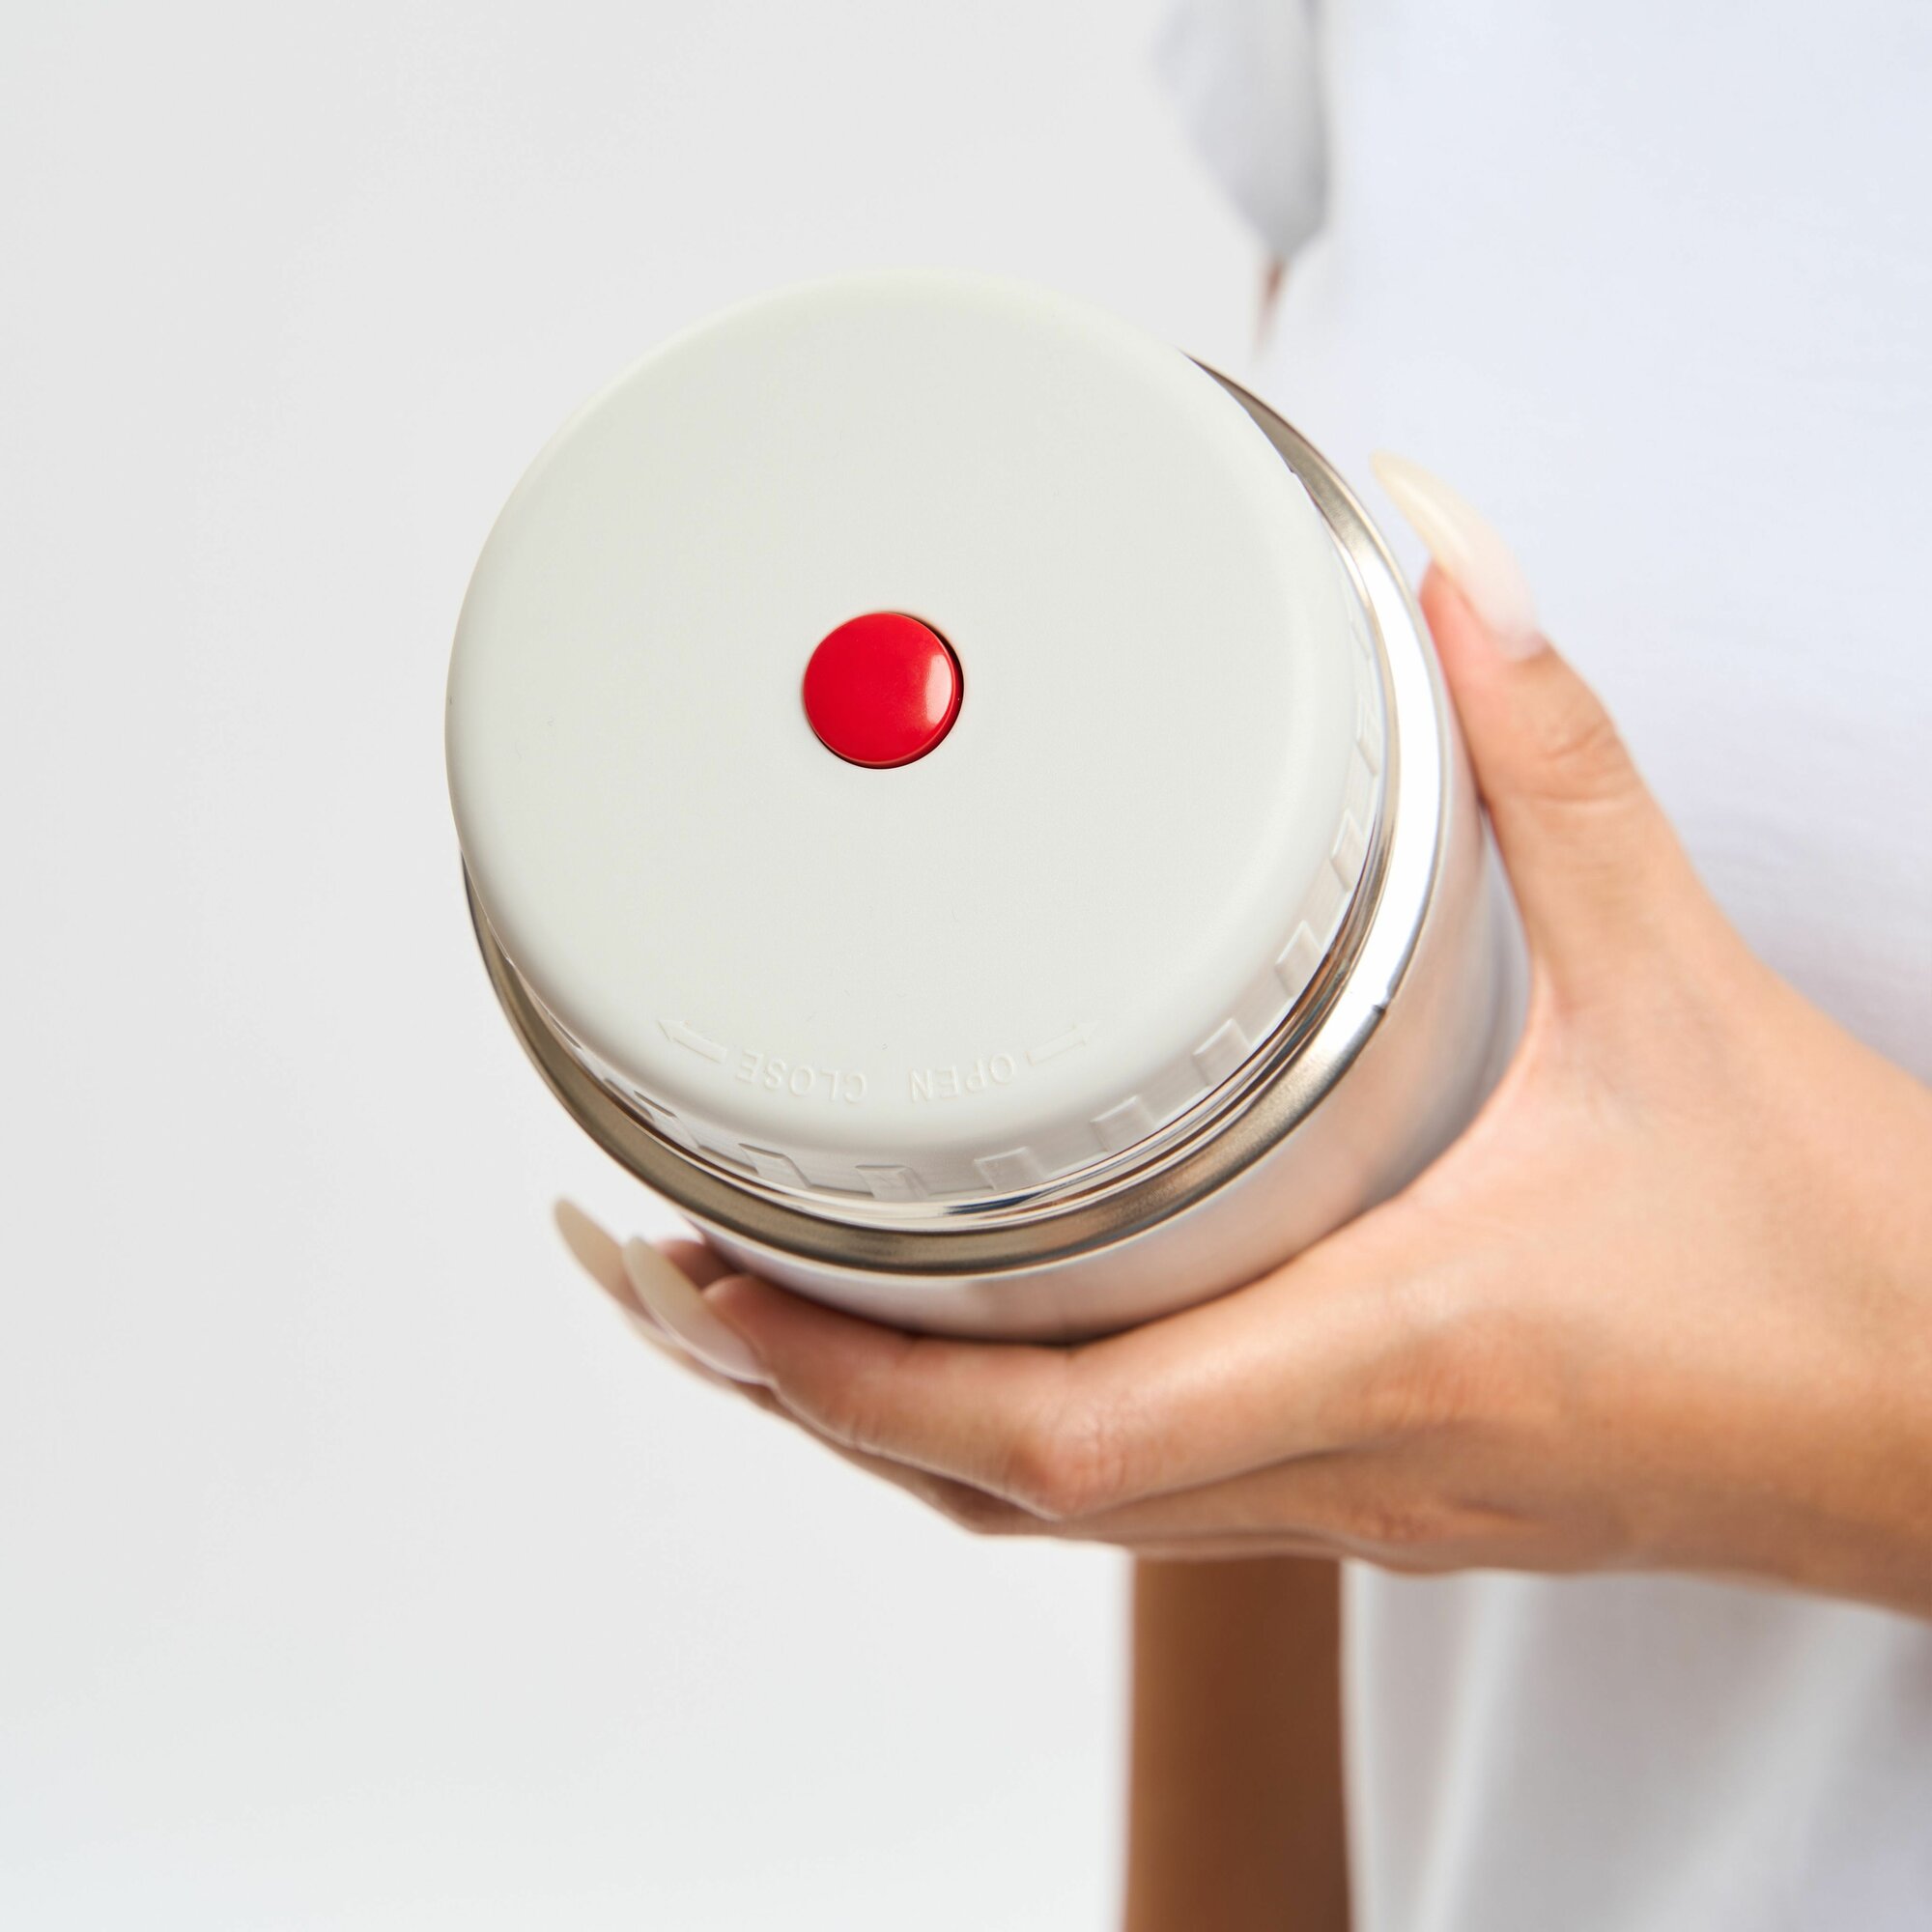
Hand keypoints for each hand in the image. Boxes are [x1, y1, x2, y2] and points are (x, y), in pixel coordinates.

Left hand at [565, 460, 1931, 1616]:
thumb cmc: (1845, 1266)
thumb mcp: (1686, 991)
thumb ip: (1550, 766)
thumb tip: (1448, 572)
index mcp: (1396, 1346)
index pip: (1048, 1429)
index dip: (841, 1372)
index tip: (704, 1278)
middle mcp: (1347, 1456)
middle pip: (993, 1495)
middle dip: (799, 1395)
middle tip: (658, 1270)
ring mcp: (1358, 1499)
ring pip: (1050, 1519)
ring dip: (882, 1429)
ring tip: (756, 1312)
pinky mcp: (1386, 1490)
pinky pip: (1134, 1504)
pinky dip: (1001, 1444)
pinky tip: (958, 1355)